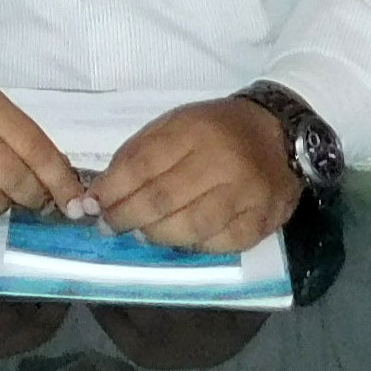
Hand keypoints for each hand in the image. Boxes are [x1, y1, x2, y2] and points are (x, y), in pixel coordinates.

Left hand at [87, 97, 301, 252]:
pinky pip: (219, 244)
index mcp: (194, 131)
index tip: (91, 205)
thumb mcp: (175, 124)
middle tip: (109, 226)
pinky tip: (180, 238)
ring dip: (156, 235)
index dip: (112, 190)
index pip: (143, 165)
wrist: (279, 132)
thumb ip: (138, 154)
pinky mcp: (262, 221)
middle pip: (162, 200)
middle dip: (126, 217)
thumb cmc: (217, 129)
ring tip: (141, 233)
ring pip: (189, 227)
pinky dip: (193, 246)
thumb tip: (102, 193)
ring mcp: (246, 195)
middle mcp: (221, 162)